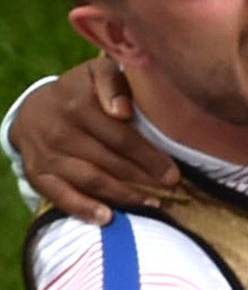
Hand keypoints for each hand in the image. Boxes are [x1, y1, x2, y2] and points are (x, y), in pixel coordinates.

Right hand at [13, 60, 177, 224]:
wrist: (32, 108)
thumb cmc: (79, 89)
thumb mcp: (97, 72)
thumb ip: (114, 83)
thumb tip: (123, 111)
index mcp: (80, 104)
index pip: (121, 136)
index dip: (149, 157)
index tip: (173, 173)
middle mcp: (61, 131)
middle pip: (109, 160)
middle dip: (142, 177)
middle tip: (169, 190)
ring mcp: (47, 155)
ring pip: (89, 179)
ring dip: (121, 195)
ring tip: (149, 204)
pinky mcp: (37, 173)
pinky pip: (59, 194)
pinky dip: (82, 208)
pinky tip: (106, 218)